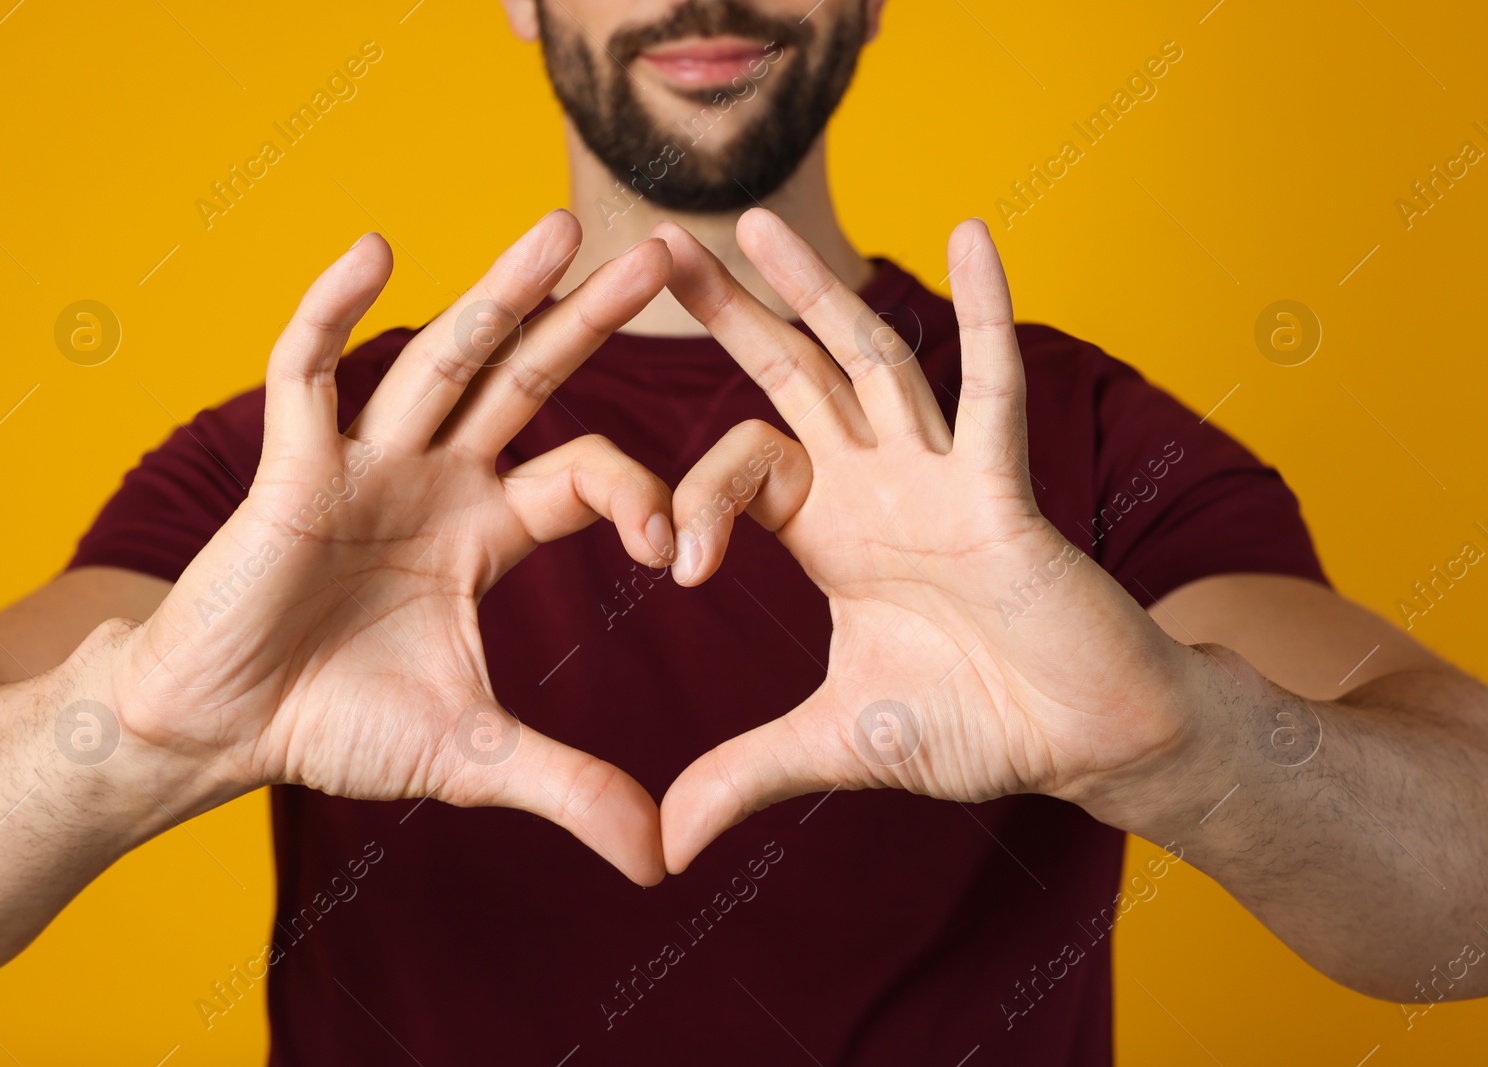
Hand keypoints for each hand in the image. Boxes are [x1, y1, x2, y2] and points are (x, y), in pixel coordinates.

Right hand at [116, 213, 674, 884]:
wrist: (219, 731)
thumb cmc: (336, 727)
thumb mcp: (474, 760)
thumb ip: (569, 788)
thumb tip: (663, 862)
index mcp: (486, 529)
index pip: (584, 471)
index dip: (640, 490)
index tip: (678, 544)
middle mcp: (435, 479)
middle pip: (528, 380)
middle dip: (592, 320)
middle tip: (663, 252)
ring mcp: (364, 464)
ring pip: (441, 359)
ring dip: (499, 293)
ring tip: (559, 226)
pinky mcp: (289, 468)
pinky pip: (310, 373)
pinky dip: (336, 312)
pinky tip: (378, 249)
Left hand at [653, 210, 1198, 871]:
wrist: (1080, 742)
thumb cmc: (973, 727)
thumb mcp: (833, 745)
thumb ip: (744, 774)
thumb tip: (659, 846)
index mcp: (829, 531)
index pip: (740, 466)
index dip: (692, 499)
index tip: (672, 568)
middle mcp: (876, 485)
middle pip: (788, 377)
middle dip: (728, 316)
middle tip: (656, 247)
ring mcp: (938, 476)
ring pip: (869, 360)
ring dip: (816, 290)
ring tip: (753, 221)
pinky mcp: (1003, 488)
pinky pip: (992, 389)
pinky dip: (987, 310)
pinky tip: (971, 231)